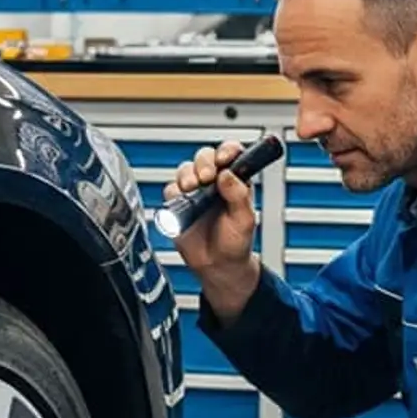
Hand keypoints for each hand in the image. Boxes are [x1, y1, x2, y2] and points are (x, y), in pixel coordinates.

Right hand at [163, 141, 260, 319]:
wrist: (217, 267)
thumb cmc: (236, 243)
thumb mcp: (245, 220)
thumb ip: (239, 195)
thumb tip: (228, 174)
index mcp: (236, 181)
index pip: (231, 154)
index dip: (227, 150)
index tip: (224, 158)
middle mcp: (214, 182)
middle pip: (205, 156)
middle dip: (203, 162)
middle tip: (206, 176)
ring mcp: (195, 191)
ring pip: (185, 169)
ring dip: (187, 175)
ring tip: (192, 188)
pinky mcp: (178, 204)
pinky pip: (171, 190)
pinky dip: (174, 193)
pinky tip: (183, 204)